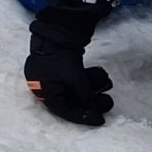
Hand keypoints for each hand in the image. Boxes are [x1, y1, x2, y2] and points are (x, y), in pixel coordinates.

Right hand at [24, 6, 113, 125]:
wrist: (56, 31)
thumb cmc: (62, 58)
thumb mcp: (77, 80)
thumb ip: (86, 98)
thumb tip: (97, 114)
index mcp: (43, 91)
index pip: (65, 110)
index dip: (84, 116)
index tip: (100, 120)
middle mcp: (45, 85)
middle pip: (72, 99)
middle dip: (92, 100)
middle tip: (108, 101)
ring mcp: (51, 74)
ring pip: (75, 88)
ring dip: (93, 87)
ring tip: (107, 82)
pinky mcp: (59, 65)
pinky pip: (75, 78)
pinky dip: (87, 78)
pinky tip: (101, 74)